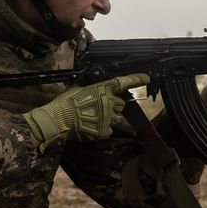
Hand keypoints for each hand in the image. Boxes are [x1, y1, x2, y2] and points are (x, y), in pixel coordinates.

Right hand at [23, 73, 149, 150]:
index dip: (137, 79)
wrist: (59, 119)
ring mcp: (108, 117)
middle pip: (120, 104)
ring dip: (107, 118)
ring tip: (91, 118)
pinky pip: (108, 130)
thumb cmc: (66, 102)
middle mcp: (109, 101)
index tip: (146, 78)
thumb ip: (92, 86)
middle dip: (113, 106)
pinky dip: (101, 130)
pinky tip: (90, 127)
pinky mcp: (105, 130)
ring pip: (115, 118)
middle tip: (98, 108)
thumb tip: (94, 86)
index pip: (123, 82)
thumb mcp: (79, 87)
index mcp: (102, 88)